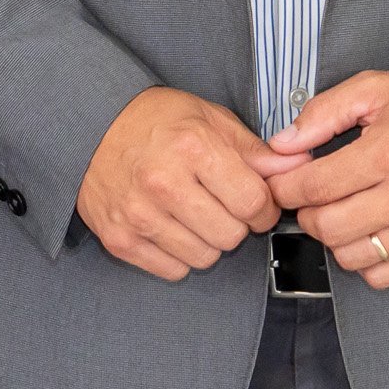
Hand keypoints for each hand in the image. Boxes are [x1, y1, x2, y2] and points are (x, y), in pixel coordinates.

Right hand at [76, 87, 281, 280]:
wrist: (90, 126)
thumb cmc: (155, 120)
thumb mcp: (209, 118)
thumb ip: (255, 150)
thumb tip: (297, 168)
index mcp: (193, 147)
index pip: (253, 202)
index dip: (265, 207)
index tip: (258, 202)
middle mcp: (164, 183)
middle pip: (231, 236)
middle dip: (236, 224)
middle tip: (223, 206)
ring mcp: (139, 215)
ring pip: (204, 258)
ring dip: (208, 242)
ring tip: (195, 215)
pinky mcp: (120, 239)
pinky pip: (172, 270)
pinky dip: (179, 256)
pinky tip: (172, 228)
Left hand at [260, 73, 388, 291]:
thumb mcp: (375, 89)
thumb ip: (322, 113)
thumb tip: (281, 146)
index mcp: (388, 152)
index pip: (313, 187)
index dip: (286, 187)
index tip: (286, 181)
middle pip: (327, 227)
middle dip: (307, 213)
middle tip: (314, 198)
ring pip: (350, 256)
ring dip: (335, 238)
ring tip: (343, 212)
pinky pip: (381, 276)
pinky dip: (365, 260)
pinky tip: (369, 232)